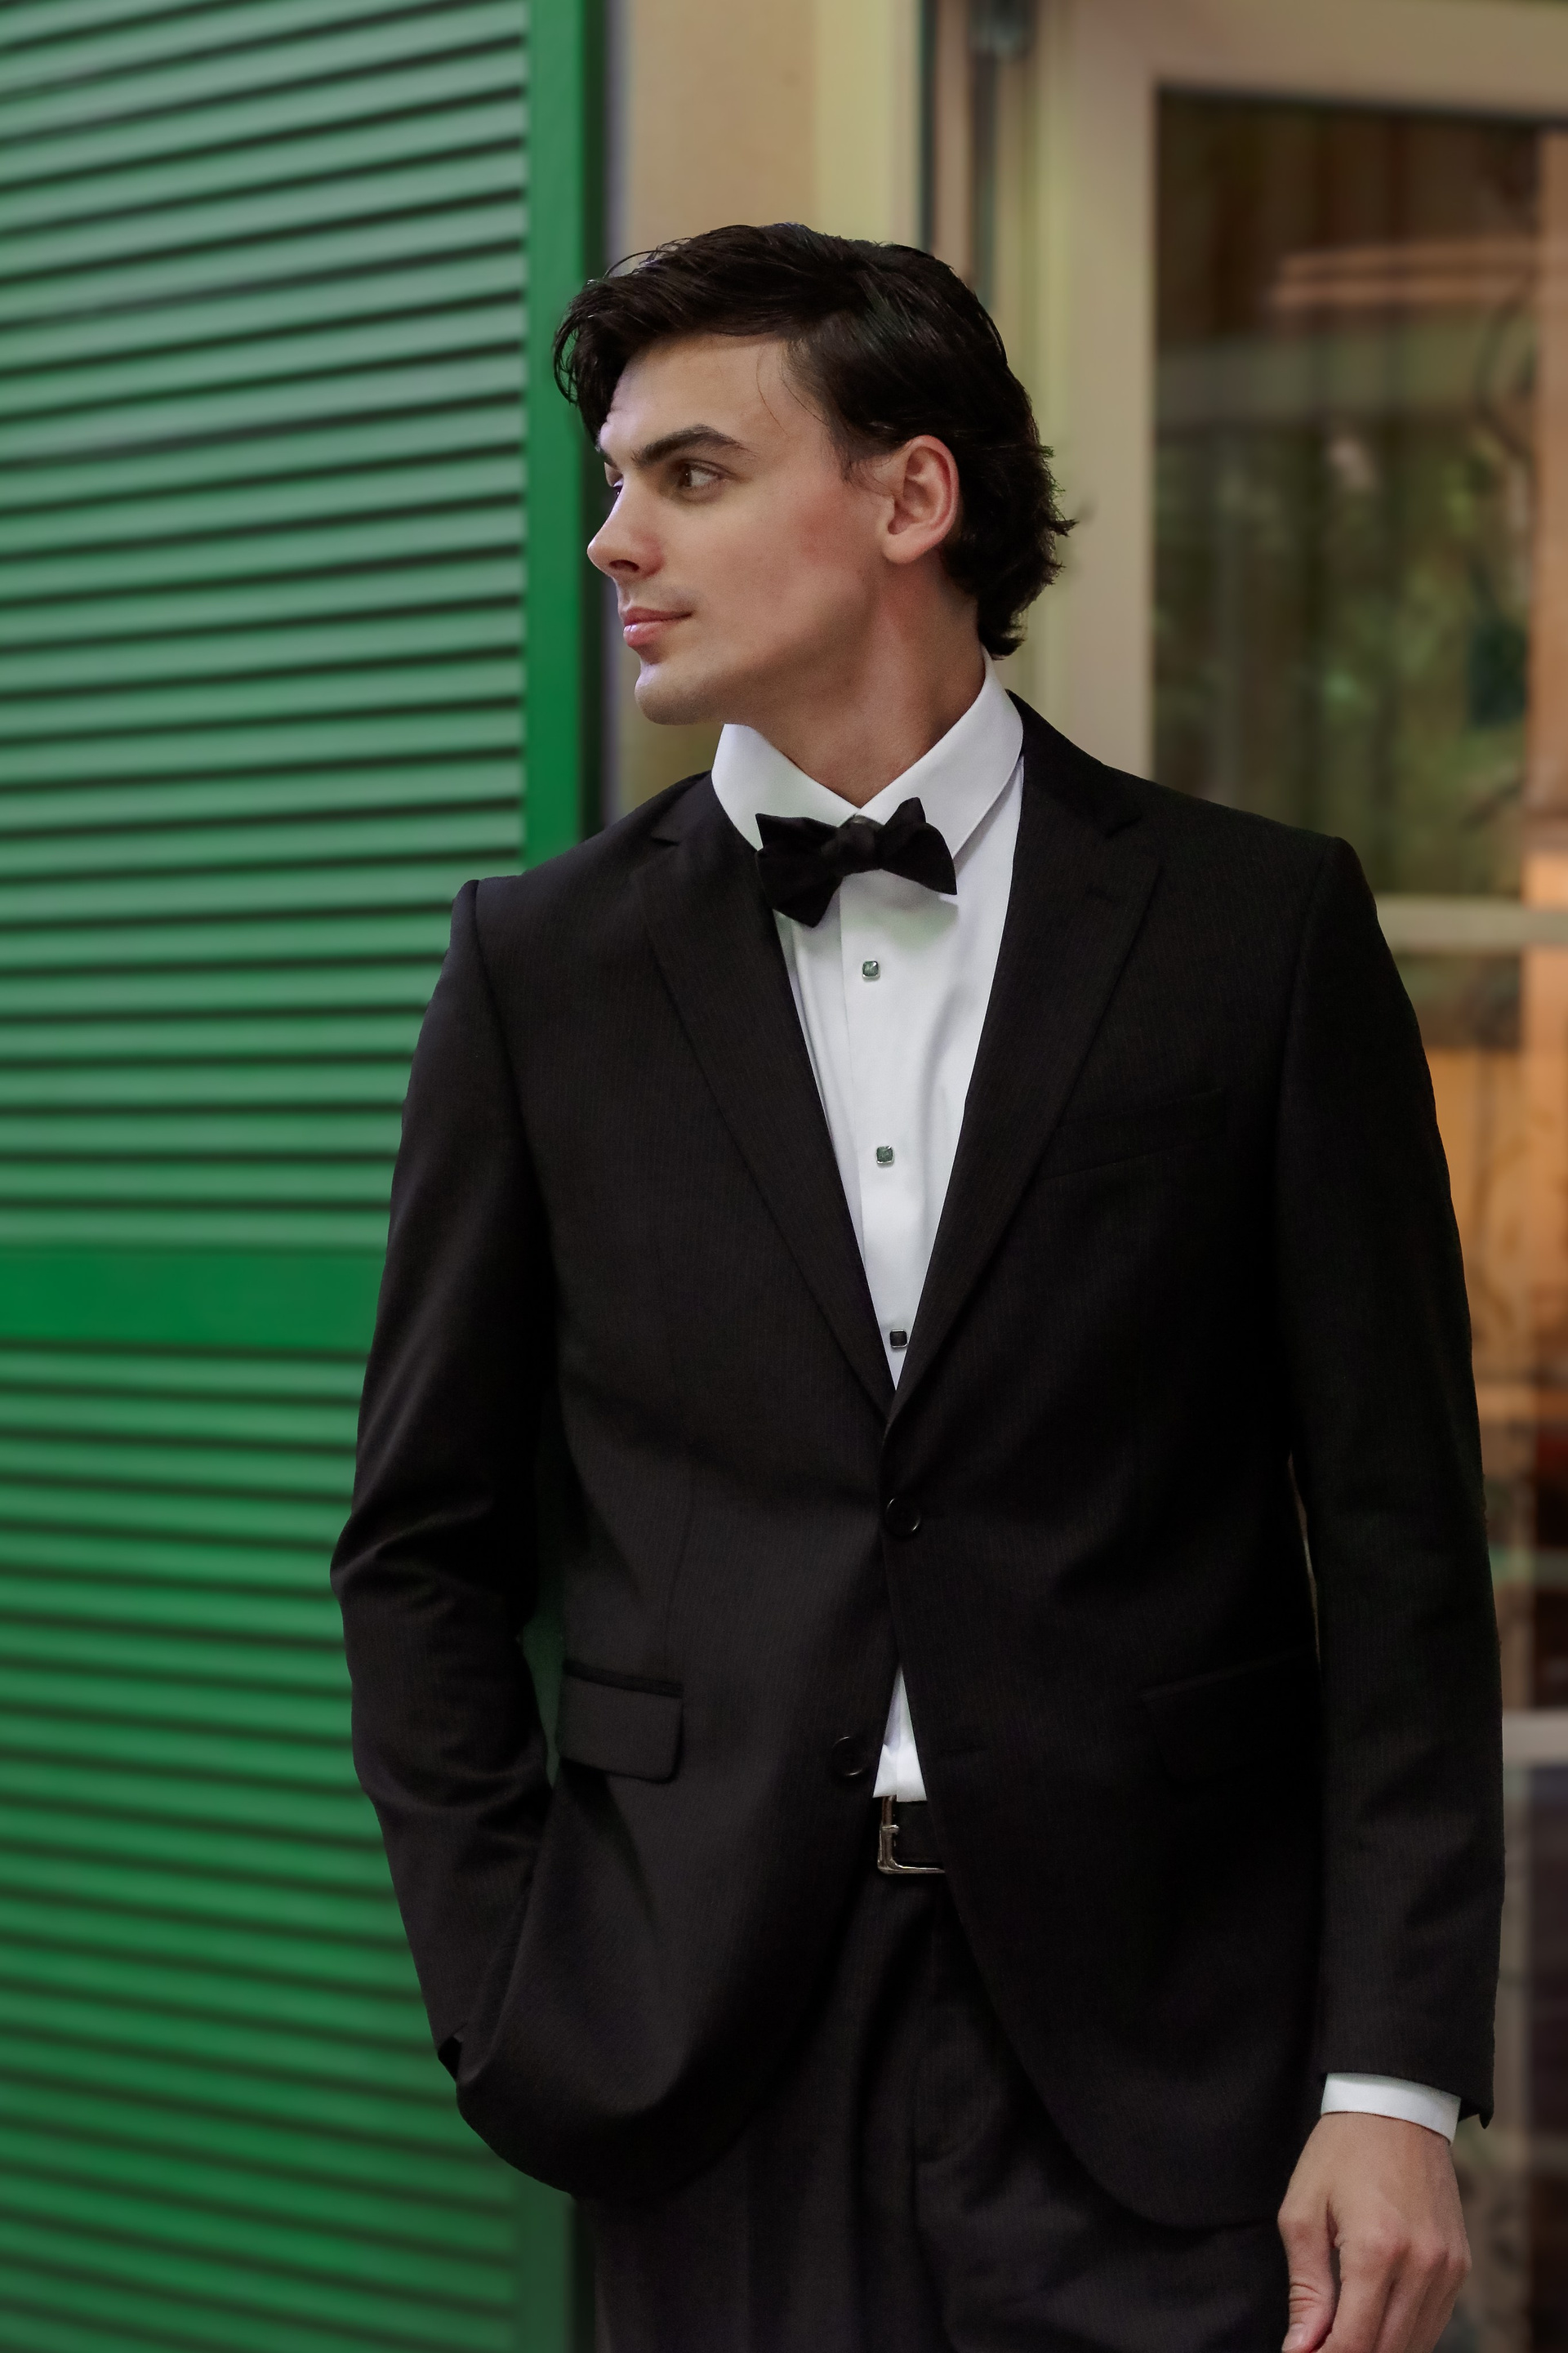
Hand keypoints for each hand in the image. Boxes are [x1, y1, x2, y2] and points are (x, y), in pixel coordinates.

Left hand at [1277, 2112, 1468, 2352]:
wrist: (1395, 2107)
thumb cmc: (1340, 2153)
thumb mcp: (1303, 2211)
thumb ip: (1306, 2288)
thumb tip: (1299, 2349)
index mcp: (1377, 2249)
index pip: (1354, 2342)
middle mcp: (1422, 2265)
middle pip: (1387, 2350)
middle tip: (1319, 2347)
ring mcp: (1448, 2268)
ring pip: (1415, 2344)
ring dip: (1379, 2348)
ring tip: (1342, 2334)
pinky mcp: (1460, 2265)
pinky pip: (1434, 2322)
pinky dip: (1405, 2334)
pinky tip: (1376, 2321)